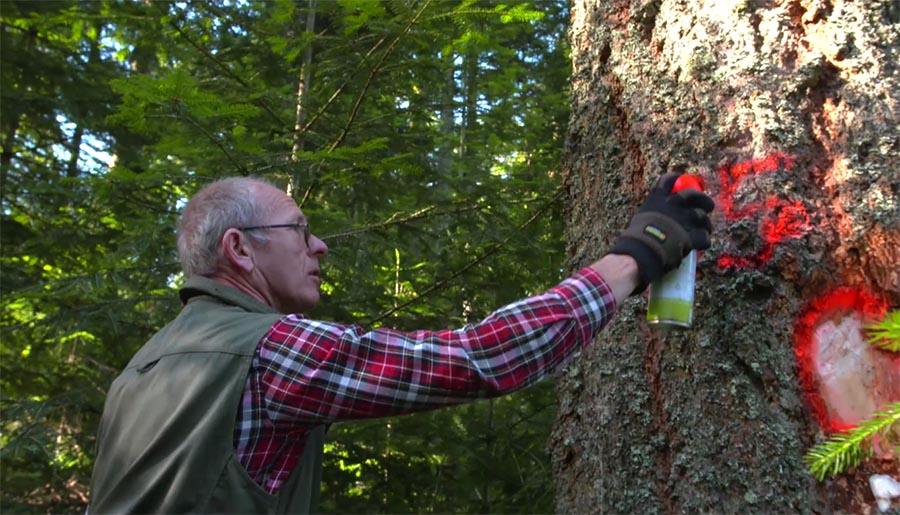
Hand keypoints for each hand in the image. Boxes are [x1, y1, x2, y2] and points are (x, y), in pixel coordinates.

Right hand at [609, 173, 714, 292]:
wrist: (643, 249)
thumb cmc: (636, 236)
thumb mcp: (641, 217)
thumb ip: (652, 212)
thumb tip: (655, 216)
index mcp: (659, 198)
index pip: (668, 180)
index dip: (677, 179)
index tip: (682, 182)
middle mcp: (675, 203)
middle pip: (695, 195)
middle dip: (704, 200)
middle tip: (707, 206)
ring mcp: (685, 218)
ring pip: (703, 217)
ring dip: (705, 224)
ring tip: (704, 230)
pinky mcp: (692, 235)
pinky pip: (704, 237)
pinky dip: (703, 241)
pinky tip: (699, 245)